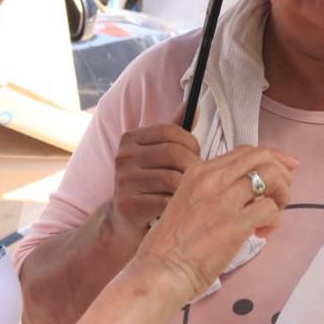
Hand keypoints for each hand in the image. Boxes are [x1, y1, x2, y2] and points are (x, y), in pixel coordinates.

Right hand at [104, 116, 200, 242]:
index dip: (191, 142)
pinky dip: (178, 205)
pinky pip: (166, 201)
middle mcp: (123, 157)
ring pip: (172, 179)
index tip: (197, 155)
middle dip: (194, 165)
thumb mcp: (157, 153)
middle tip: (201, 176)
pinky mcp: (128, 205)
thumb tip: (192, 105)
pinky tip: (179, 206)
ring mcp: (124, 181)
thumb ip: (174, 131)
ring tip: (191, 191)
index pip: (170, 131)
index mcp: (130, 139)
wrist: (124, 218)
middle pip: (173, 153)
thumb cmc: (149, 181)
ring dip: (189, 187)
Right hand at [133, 146, 295, 302]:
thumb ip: (210, 191)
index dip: (269, 157)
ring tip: (274, 212)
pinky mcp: (236, 224)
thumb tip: (242, 191)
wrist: (160, 270)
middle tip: (282, 192)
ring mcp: (225, 200)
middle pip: (262, 157)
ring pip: (272, 176)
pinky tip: (262, 232)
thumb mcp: (185, 200)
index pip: (244, 152)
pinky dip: (274, 219)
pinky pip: (270, 209)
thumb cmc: (169, 244)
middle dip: (281, 171)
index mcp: (198, 172)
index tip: (282, 167)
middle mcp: (213, 179)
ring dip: (282, 193)